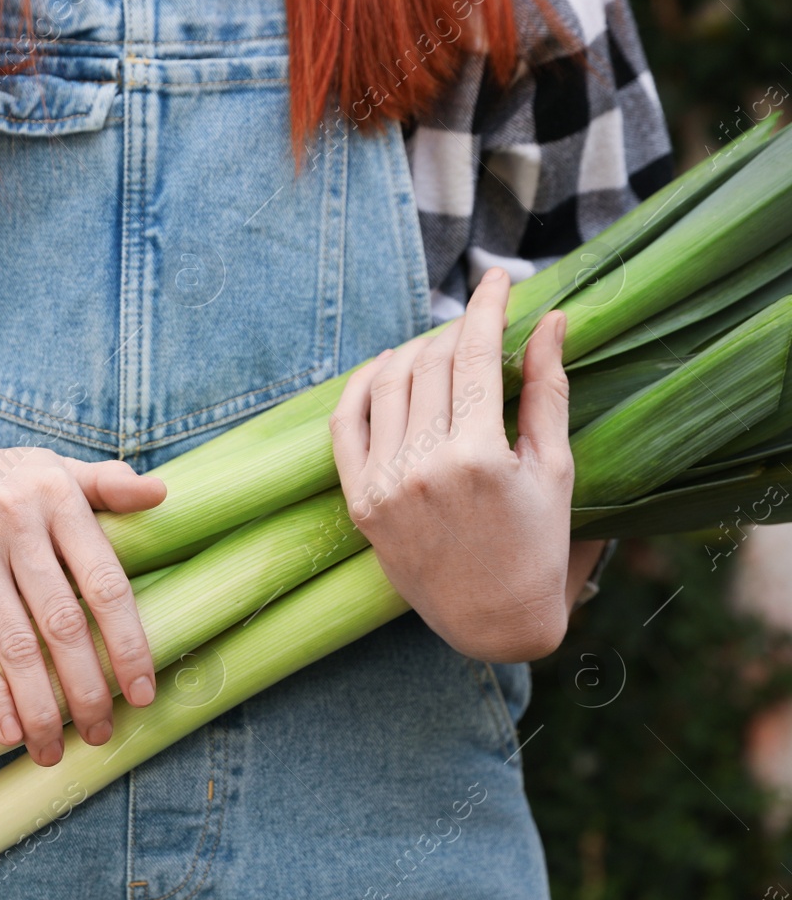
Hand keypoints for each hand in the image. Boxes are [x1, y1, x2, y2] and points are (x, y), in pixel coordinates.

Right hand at [0, 422, 166, 764]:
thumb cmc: (1, 480)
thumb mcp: (54, 470)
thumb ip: (107, 485)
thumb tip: (163, 494)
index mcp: (58, 497)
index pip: (105, 581)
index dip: (127, 643)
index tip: (143, 693)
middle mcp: (16, 520)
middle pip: (62, 621)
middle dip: (85, 688)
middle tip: (102, 733)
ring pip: (14, 643)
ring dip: (38, 706)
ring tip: (53, 751)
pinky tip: (7, 732)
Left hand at [328, 267, 574, 661]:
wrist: (492, 620)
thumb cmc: (537, 545)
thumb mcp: (554, 468)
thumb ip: (547, 390)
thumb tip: (552, 320)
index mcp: (478, 457)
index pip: (475, 356)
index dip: (487, 308)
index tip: (499, 279)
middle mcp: (422, 467)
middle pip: (430, 364)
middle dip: (456, 330)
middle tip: (477, 320)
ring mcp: (382, 484)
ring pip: (386, 385)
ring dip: (413, 352)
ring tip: (438, 346)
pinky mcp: (357, 500)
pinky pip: (344, 423)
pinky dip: (361, 385)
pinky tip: (385, 367)